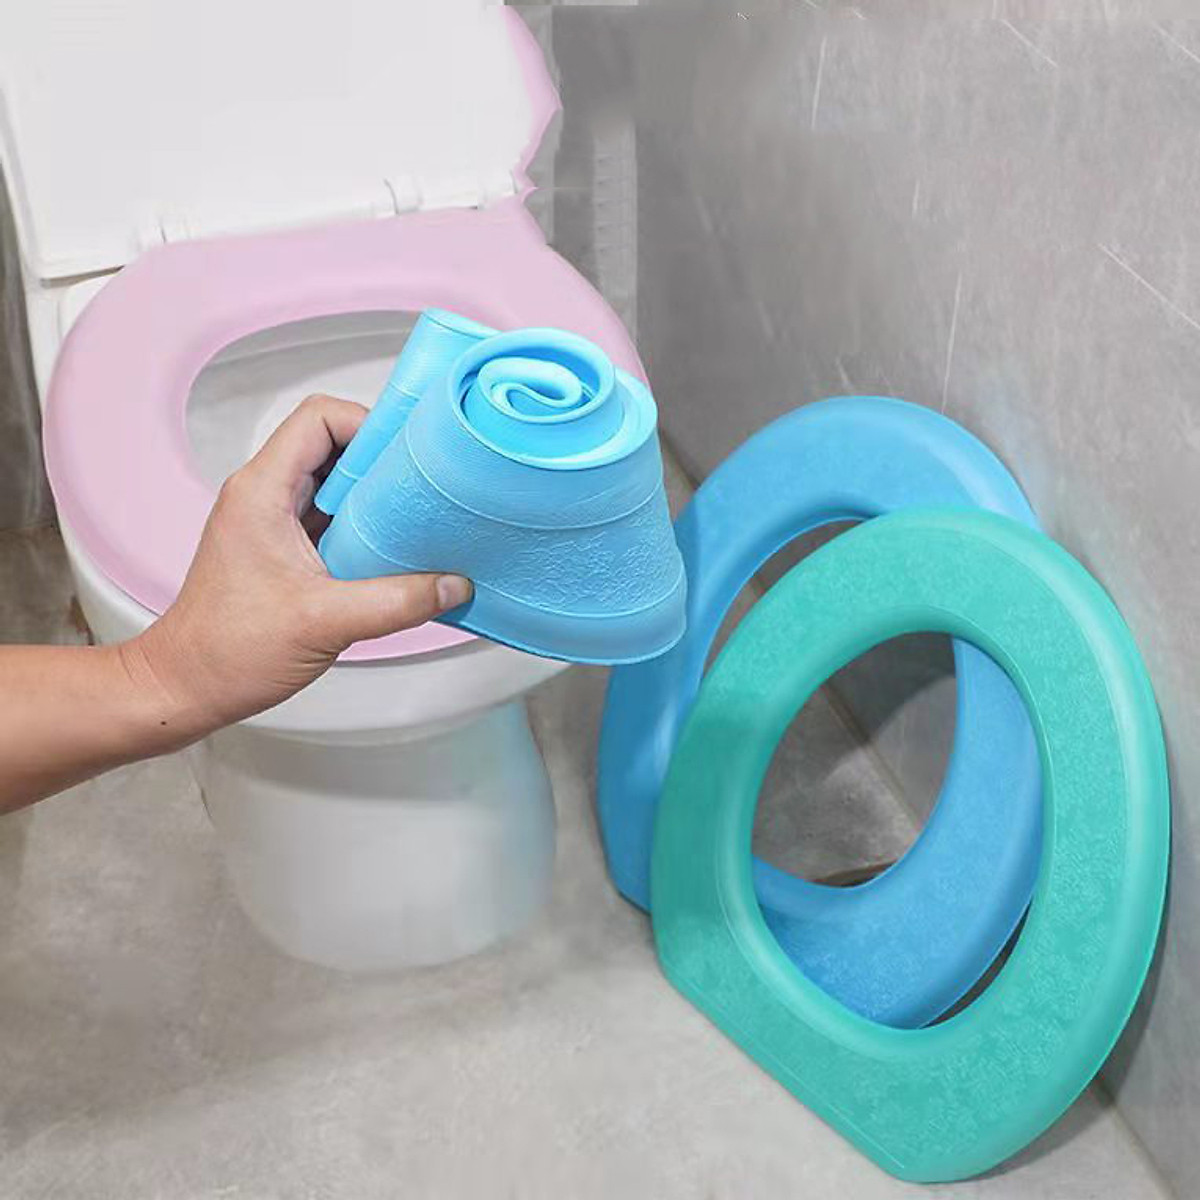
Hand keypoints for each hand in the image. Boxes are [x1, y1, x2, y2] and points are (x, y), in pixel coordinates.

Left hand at [123, 394, 471, 738]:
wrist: (189, 687)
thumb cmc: (227, 651)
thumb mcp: (326, 623)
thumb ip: (398, 602)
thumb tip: (453, 586)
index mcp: (262, 491)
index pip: (320, 418)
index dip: (370, 425)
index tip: (409, 452)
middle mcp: (265, 496)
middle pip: (334, 444)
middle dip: (383, 462)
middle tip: (424, 488)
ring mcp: (274, 522)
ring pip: (336, 482)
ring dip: (377, 497)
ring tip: (415, 520)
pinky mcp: (286, 549)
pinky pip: (334, 518)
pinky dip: (367, 527)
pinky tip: (395, 553)